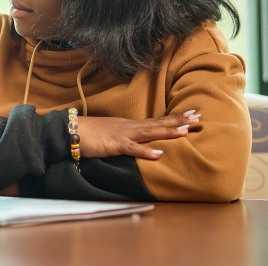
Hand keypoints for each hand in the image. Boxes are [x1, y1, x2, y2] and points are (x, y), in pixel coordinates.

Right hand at [74, 110, 199, 159]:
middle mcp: (129, 126)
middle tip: (198, 117)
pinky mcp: (113, 145)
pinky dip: (146, 151)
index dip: (174, 118)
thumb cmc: (88, 133)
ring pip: (149, 132)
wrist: (69, 130)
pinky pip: (132, 148)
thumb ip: (124, 137)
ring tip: (186, 131)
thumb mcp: (110, 133)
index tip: (191, 114)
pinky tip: (159, 154)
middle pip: (158, 123)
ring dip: (167, 131)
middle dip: (178, 120)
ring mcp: (122, 134)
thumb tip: (136, 141)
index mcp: (129, 125)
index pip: (155, 120)